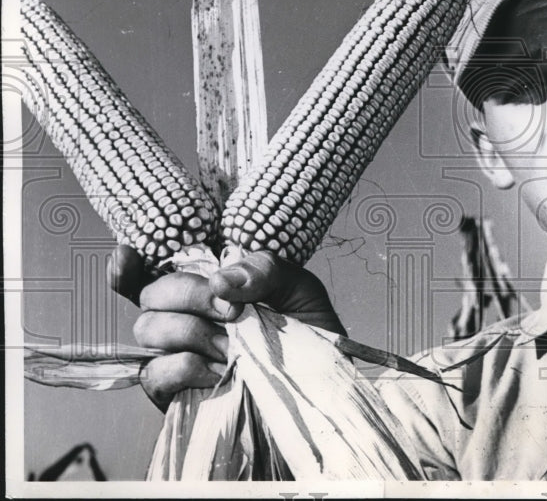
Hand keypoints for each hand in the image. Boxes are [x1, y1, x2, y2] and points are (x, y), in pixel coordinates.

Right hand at [107, 245, 343, 409]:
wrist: (319, 382)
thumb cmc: (305, 329)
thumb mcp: (295, 286)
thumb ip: (262, 269)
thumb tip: (219, 280)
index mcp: (204, 287)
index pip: (150, 273)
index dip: (127, 266)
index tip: (125, 255)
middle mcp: (182, 318)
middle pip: (149, 296)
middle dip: (189, 296)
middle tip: (233, 311)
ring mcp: (174, 356)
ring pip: (148, 330)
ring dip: (194, 332)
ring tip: (234, 345)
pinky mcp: (174, 393)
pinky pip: (156, 373)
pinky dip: (189, 367)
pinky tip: (222, 370)